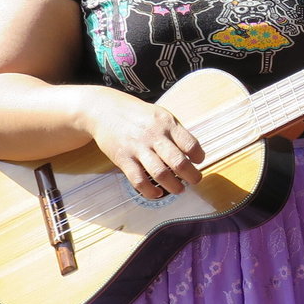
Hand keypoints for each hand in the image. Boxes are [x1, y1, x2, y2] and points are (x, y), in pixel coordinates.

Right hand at [85, 91, 203, 199]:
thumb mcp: (160, 115)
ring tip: (179, 190)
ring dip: (174, 186)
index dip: (198, 156)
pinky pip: (138, 180)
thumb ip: (176, 133)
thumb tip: (194, 153)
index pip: (190, 144)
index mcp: (167, 123)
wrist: (104, 110)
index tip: (199, 161)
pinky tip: (157, 193)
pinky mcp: (123, 159)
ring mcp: (137, 148)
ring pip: (160, 173)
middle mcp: (153, 136)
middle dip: (191, 176)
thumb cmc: (138, 115)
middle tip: (195, 180)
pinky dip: (150, 191)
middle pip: (178, 162)